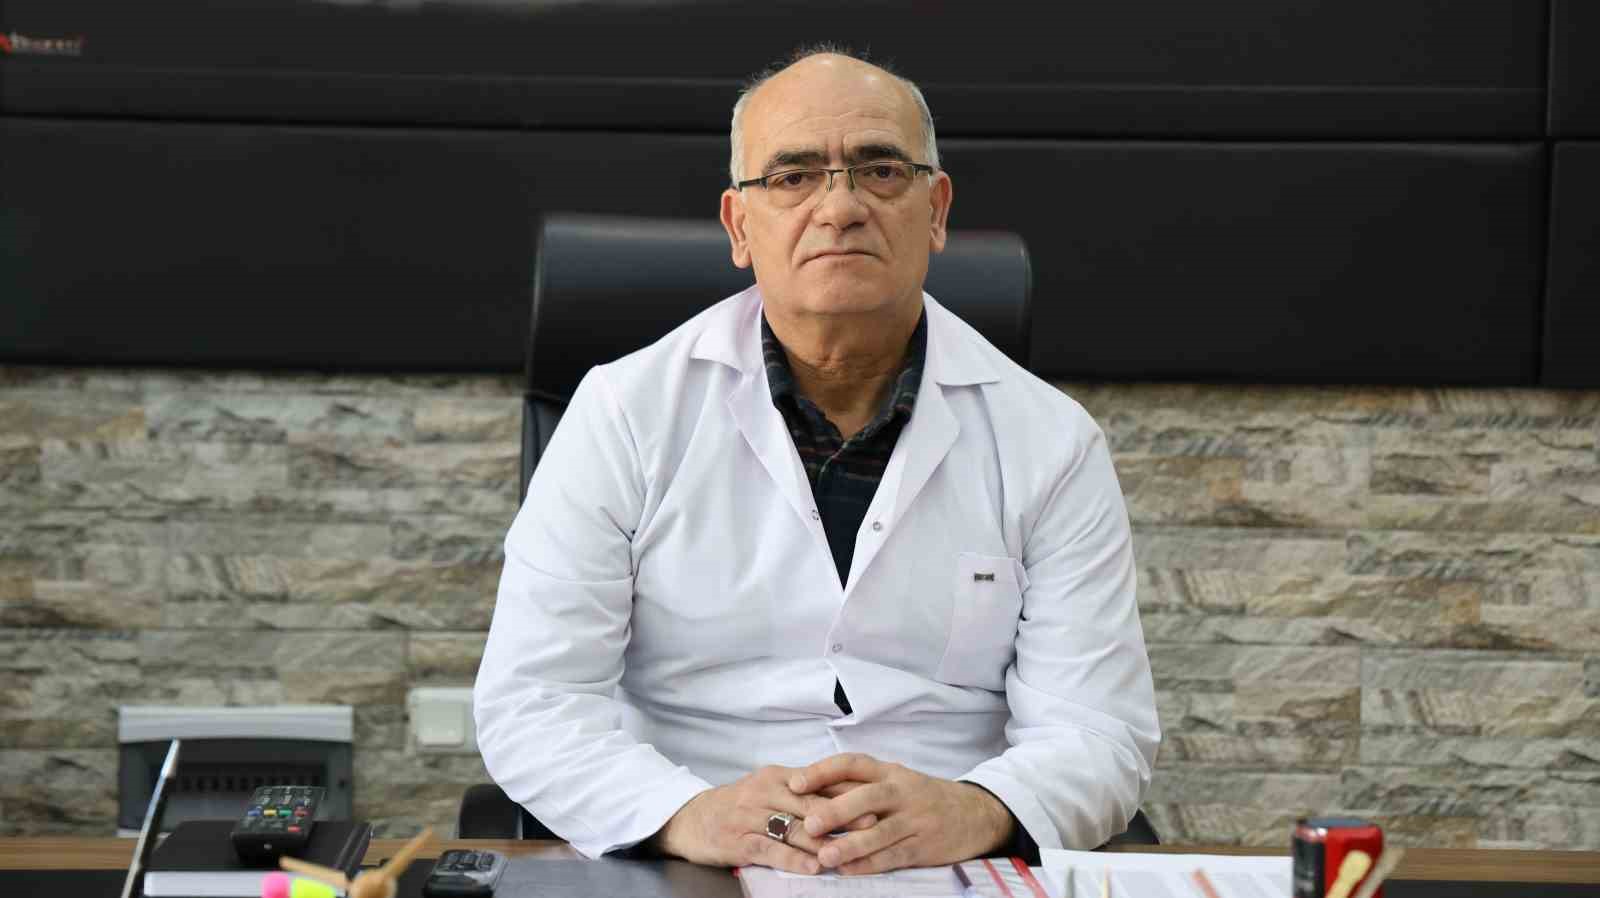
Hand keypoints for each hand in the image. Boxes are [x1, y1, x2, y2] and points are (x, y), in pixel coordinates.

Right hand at [650, 765, 876, 872]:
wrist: (691, 819)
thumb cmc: (739, 805)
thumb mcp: (771, 790)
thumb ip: (804, 793)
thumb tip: (850, 797)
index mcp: (778, 776)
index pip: (818, 781)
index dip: (847, 792)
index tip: (876, 801)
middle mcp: (764, 791)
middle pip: (810, 803)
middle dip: (843, 816)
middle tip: (872, 826)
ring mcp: (749, 816)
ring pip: (792, 828)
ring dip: (822, 841)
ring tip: (847, 852)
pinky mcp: (738, 841)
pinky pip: (770, 849)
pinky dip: (793, 859)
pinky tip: (812, 867)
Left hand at [789, 753, 1014, 873]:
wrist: (974, 814)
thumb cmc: (921, 797)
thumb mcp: (895, 781)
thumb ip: (859, 785)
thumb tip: (810, 793)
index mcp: (889, 772)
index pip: (853, 763)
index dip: (823, 771)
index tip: (795, 782)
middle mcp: (902, 791)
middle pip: (867, 796)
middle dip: (836, 810)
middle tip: (809, 824)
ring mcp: (915, 819)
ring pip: (880, 831)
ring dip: (851, 844)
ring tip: (825, 856)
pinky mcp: (924, 846)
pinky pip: (894, 855)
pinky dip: (871, 864)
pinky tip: (850, 870)